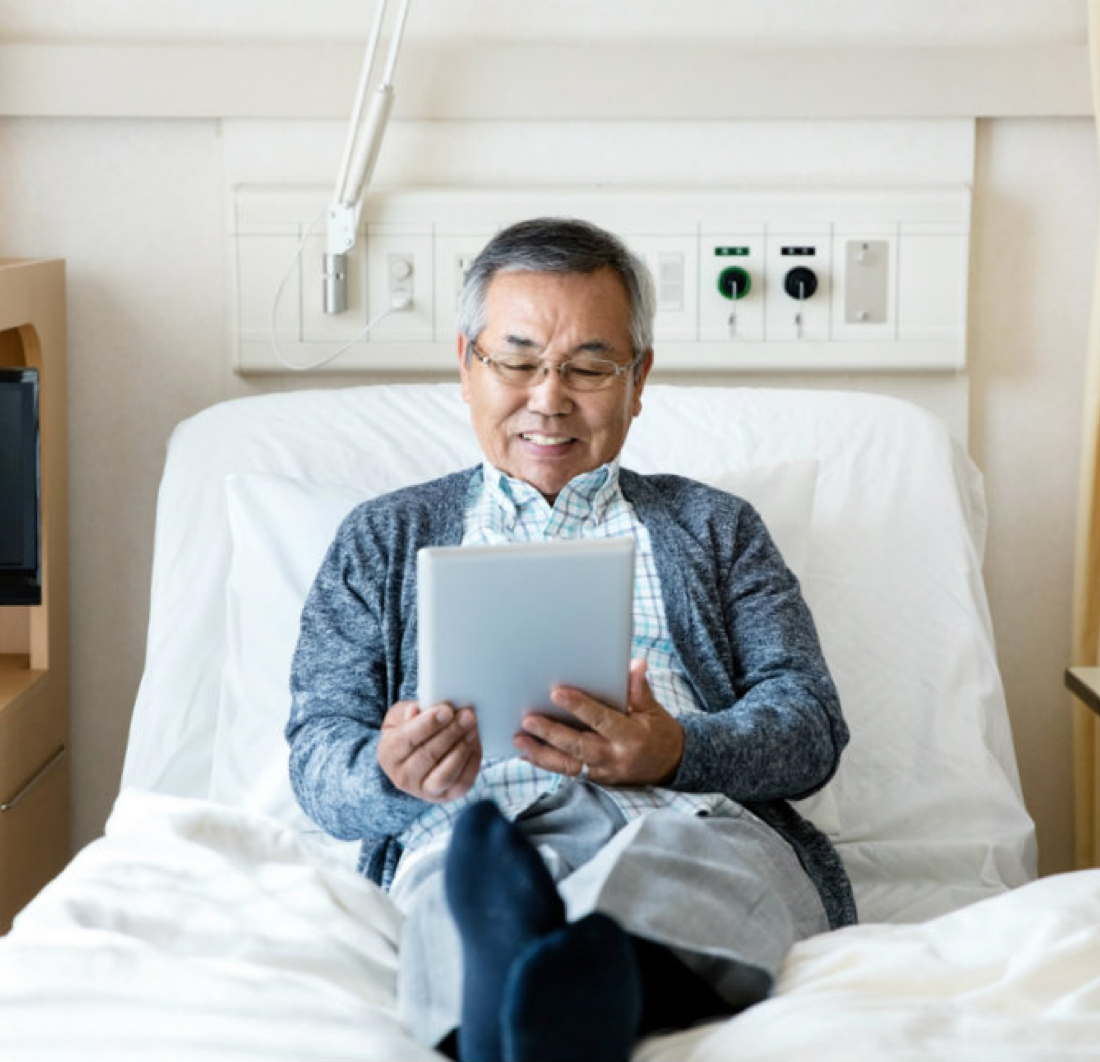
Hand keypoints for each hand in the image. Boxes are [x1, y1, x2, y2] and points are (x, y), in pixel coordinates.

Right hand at [377, 700, 481, 802]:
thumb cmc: (408, 731)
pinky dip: (472, 762)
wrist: (415, 757)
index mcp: (388, 754)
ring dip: (462, 749)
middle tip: (467, 715)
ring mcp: (424, 791)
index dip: (428, 724)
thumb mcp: (400, 716)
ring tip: (472, 729)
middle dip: (451, 733)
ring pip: (445, 774)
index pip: (407, 740)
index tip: (446, 710)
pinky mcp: (445, 796)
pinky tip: (475, 743)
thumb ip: (407, 711)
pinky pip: (462, 783)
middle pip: (429, 756)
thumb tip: (416, 711)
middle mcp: (402, 777)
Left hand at [512, 659, 684, 786]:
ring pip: (567, 765)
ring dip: (541, 753)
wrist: (671, 766)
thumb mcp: (654, 710)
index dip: (580, 707)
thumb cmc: (660, 733)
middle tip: (528, 719)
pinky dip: (545, 762)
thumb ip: (639, 689)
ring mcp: (603, 772)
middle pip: (578, 747)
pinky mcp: (594, 779)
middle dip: (551, 733)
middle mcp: (615, 757)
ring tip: (519, 739)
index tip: (557, 692)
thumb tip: (635, 664)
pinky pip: (567, 771)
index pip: (602, 720)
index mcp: (631, 737)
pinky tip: (526, 752)